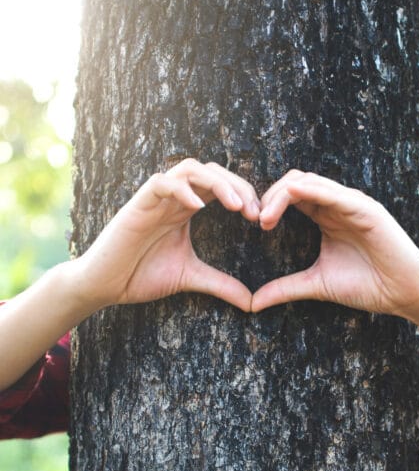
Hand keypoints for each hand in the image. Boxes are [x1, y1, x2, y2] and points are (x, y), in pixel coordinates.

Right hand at [73, 159, 259, 311]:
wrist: (104, 286)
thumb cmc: (142, 275)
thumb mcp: (191, 278)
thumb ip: (221, 284)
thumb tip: (252, 302)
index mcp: (186, 209)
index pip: (220, 186)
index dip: (244, 194)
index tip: (261, 218)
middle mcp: (173, 199)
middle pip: (211, 171)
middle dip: (238, 185)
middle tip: (255, 211)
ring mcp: (155, 199)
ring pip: (189, 169)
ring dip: (217, 183)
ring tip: (236, 206)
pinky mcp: (136, 206)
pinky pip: (160, 183)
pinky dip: (181, 189)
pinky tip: (199, 207)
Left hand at [251, 170, 418, 317]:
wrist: (404, 294)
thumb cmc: (366, 286)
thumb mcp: (316, 284)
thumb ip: (285, 288)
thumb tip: (252, 303)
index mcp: (326, 216)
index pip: (291, 196)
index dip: (268, 205)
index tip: (255, 226)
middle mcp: (337, 205)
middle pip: (295, 182)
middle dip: (270, 197)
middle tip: (256, 220)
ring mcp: (352, 204)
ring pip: (309, 182)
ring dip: (282, 194)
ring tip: (265, 218)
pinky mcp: (366, 209)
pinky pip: (333, 193)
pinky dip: (309, 190)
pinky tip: (291, 197)